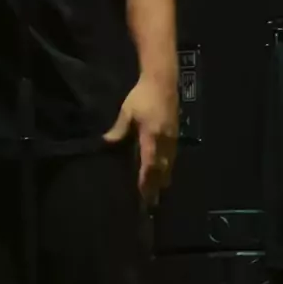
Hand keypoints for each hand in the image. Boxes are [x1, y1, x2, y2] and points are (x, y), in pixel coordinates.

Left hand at [103, 76, 178, 204]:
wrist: (162, 80)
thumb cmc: (142, 95)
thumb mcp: (127, 111)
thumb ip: (119, 129)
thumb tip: (107, 143)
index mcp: (152, 136)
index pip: (149, 165)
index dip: (146, 181)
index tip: (143, 196)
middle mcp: (165, 140)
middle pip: (162, 169)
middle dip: (157, 186)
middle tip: (151, 202)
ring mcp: (172, 137)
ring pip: (170, 164)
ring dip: (163, 178)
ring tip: (158, 192)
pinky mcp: (175, 133)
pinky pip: (173, 156)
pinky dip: (167, 167)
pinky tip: (164, 172)